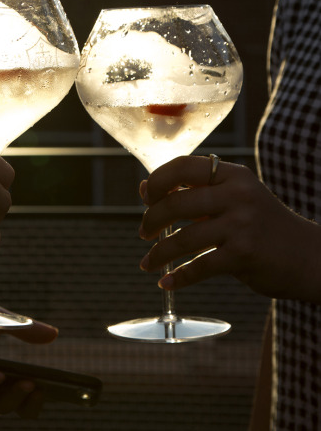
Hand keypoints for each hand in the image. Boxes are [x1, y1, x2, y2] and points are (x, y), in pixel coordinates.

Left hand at [138, 155, 320, 301]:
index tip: (146, 197)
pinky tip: (166, 282)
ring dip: (159, 253)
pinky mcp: (243, 255)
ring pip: (183, 238)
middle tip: (143, 232)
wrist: (308, 257)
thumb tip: (145, 189)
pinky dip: (178, 277)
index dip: (158, 180)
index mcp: (234, 175)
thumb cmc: (262, 227)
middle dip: (152, 219)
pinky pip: (199, 266)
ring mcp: (241, 225)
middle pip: (176, 202)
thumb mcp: (236, 199)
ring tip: (148, 262)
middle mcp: (238, 195)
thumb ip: (196, 193)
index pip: (184, 165)